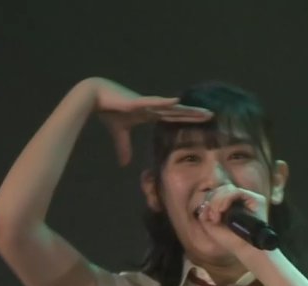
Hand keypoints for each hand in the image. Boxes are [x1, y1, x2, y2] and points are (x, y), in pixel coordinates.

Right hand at [85, 77, 212, 165]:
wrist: (96, 97)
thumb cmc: (109, 111)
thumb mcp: (119, 133)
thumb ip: (124, 147)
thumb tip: (124, 165)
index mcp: (149, 114)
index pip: (173, 118)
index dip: (187, 119)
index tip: (202, 121)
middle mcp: (152, 107)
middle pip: (177, 112)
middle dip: (194, 114)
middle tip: (211, 116)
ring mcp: (146, 103)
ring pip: (171, 108)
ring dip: (186, 109)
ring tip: (203, 111)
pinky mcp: (136, 101)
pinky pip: (153, 102)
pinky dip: (165, 102)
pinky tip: (177, 101)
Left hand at [195, 184, 269, 256]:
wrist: (246, 249)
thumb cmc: (231, 240)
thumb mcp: (212, 228)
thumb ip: (205, 215)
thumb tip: (204, 204)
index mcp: (229, 205)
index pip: (218, 193)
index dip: (211, 201)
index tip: (211, 216)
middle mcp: (239, 200)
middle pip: (222, 189)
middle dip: (214, 201)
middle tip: (214, 216)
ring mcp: (248, 199)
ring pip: (229, 189)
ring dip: (219, 200)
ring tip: (218, 213)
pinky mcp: (255, 200)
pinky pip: (238, 192)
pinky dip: (228, 198)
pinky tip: (223, 209)